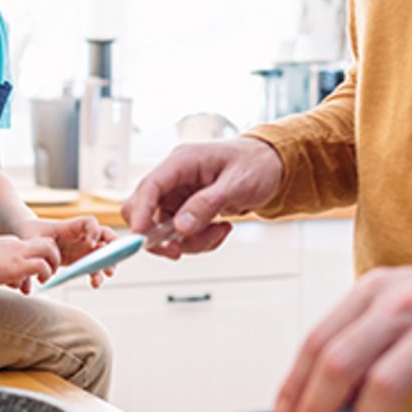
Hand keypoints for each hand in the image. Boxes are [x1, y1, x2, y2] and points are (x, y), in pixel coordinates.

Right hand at [0, 233, 60, 293]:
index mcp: (11, 244)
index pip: (36, 243)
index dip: (42, 254)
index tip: (39, 268)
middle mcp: (18, 245)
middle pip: (49, 242)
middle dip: (54, 256)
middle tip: (49, 272)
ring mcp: (19, 254)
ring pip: (50, 250)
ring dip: (53, 265)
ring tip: (45, 278)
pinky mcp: (17, 265)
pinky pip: (42, 265)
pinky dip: (45, 274)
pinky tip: (38, 283)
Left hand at [26, 215, 114, 287]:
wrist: (30, 238)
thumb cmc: (32, 234)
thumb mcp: (31, 240)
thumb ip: (33, 255)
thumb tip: (31, 282)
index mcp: (72, 226)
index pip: (90, 222)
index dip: (94, 231)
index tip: (90, 243)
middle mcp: (82, 236)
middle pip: (105, 237)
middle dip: (112, 249)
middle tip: (109, 262)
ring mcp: (84, 248)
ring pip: (103, 254)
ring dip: (108, 264)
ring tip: (106, 275)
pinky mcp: (82, 260)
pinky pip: (95, 267)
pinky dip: (97, 274)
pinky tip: (94, 284)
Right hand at [122, 138, 282, 258]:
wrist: (271, 167)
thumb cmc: (256, 165)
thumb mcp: (237, 184)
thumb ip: (207, 204)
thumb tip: (181, 227)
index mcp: (183, 161)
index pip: (150, 186)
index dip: (141, 213)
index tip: (140, 238)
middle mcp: (175, 178)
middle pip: (145, 210)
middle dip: (160, 235)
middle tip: (178, 250)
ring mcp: (179, 195)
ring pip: (164, 229)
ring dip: (189, 241)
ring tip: (220, 231)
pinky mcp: (186, 210)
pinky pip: (181, 235)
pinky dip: (199, 241)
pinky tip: (220, 229)